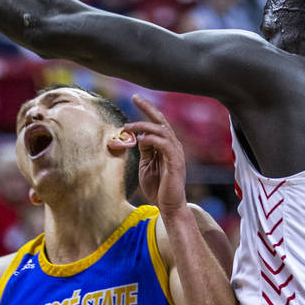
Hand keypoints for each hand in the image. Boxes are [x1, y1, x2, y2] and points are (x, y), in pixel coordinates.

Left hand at [128, 95, 187, 217]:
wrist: (169, 206)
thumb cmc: (158, 188)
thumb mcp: (147, 165)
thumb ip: (145, 150)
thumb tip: (138, 137)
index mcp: (166, 146)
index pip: (157, 123)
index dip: (146, 110)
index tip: (135, 99)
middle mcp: (173, 146)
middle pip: (161, 121)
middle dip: (148, 108)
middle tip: (135, 97)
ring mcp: (175, 153)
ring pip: (161, 131)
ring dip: (144, 126)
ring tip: (129, 126)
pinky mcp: (175, 162)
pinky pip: (164, 145)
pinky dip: (152, 139)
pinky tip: (141, 139)